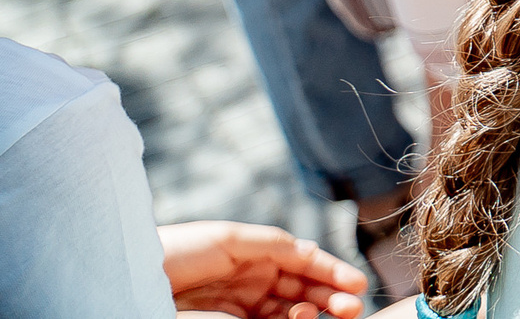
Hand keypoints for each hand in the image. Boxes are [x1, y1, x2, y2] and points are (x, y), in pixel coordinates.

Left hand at [160, 221, 365, 318]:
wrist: (132, 278)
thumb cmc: (176, 251)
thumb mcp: (230, 239)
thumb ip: (273, 244)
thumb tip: (311, 252)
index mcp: (256, 257)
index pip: (304, 264)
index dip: (331, 272)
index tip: (357, 283)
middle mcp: (253, 283)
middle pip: (303, 290)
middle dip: (332, 296)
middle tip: (353, 307)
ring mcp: (241, 308)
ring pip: (291, 311)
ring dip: (316, 311)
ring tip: (334, 312)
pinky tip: (302, 317)